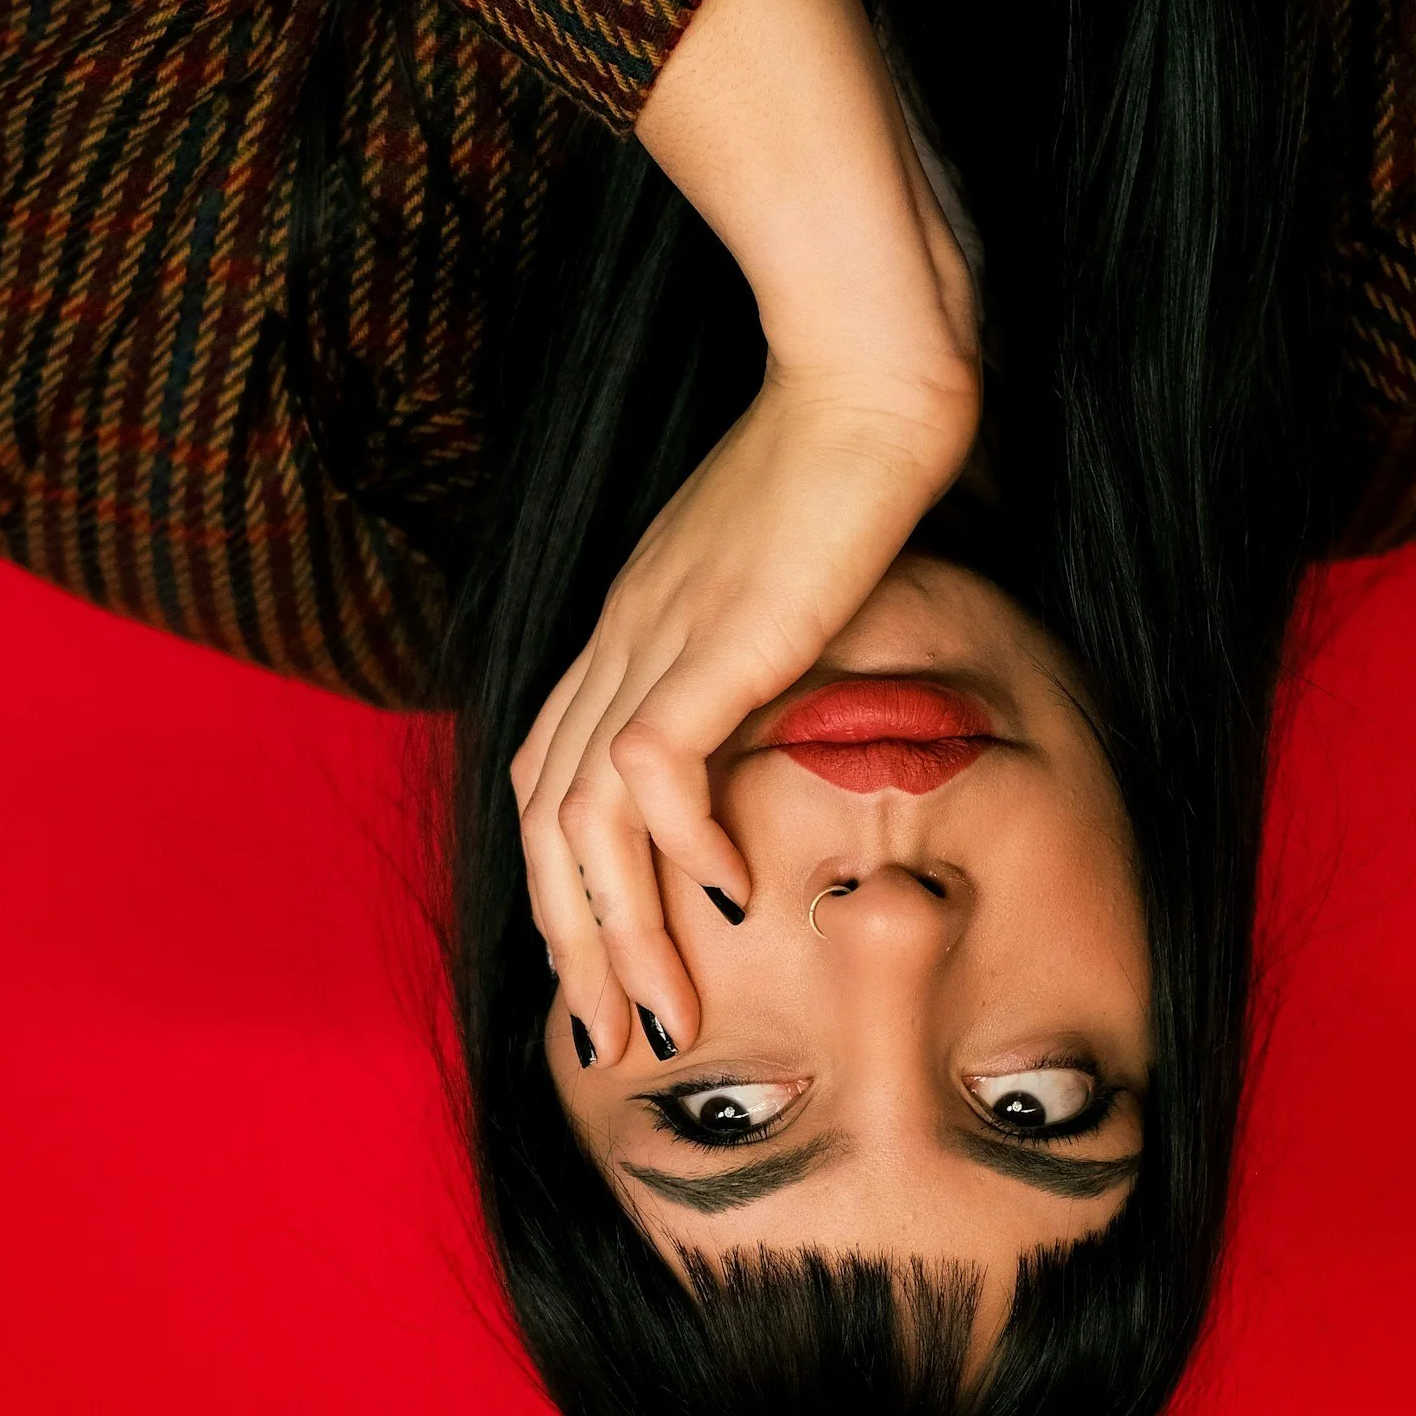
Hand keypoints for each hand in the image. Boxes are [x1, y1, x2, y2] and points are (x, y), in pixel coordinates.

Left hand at [509, 345, 977, 1064]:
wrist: (866, 373)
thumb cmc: (843, 463)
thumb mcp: (776, 581)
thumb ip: (752, 653)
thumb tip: (773, 722)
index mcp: (627, 634)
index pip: (555, 785)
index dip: (566, 892)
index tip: (606, 972)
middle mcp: (618, 645)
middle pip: (549, 824)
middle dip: (574, 947)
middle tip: (615, 1042)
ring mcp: (656, 640)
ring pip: (587, 822)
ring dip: (620, 935)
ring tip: (667, 1019)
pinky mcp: (712, 637)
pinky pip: (658, 773)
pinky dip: (683, 853)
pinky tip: (732, 903)